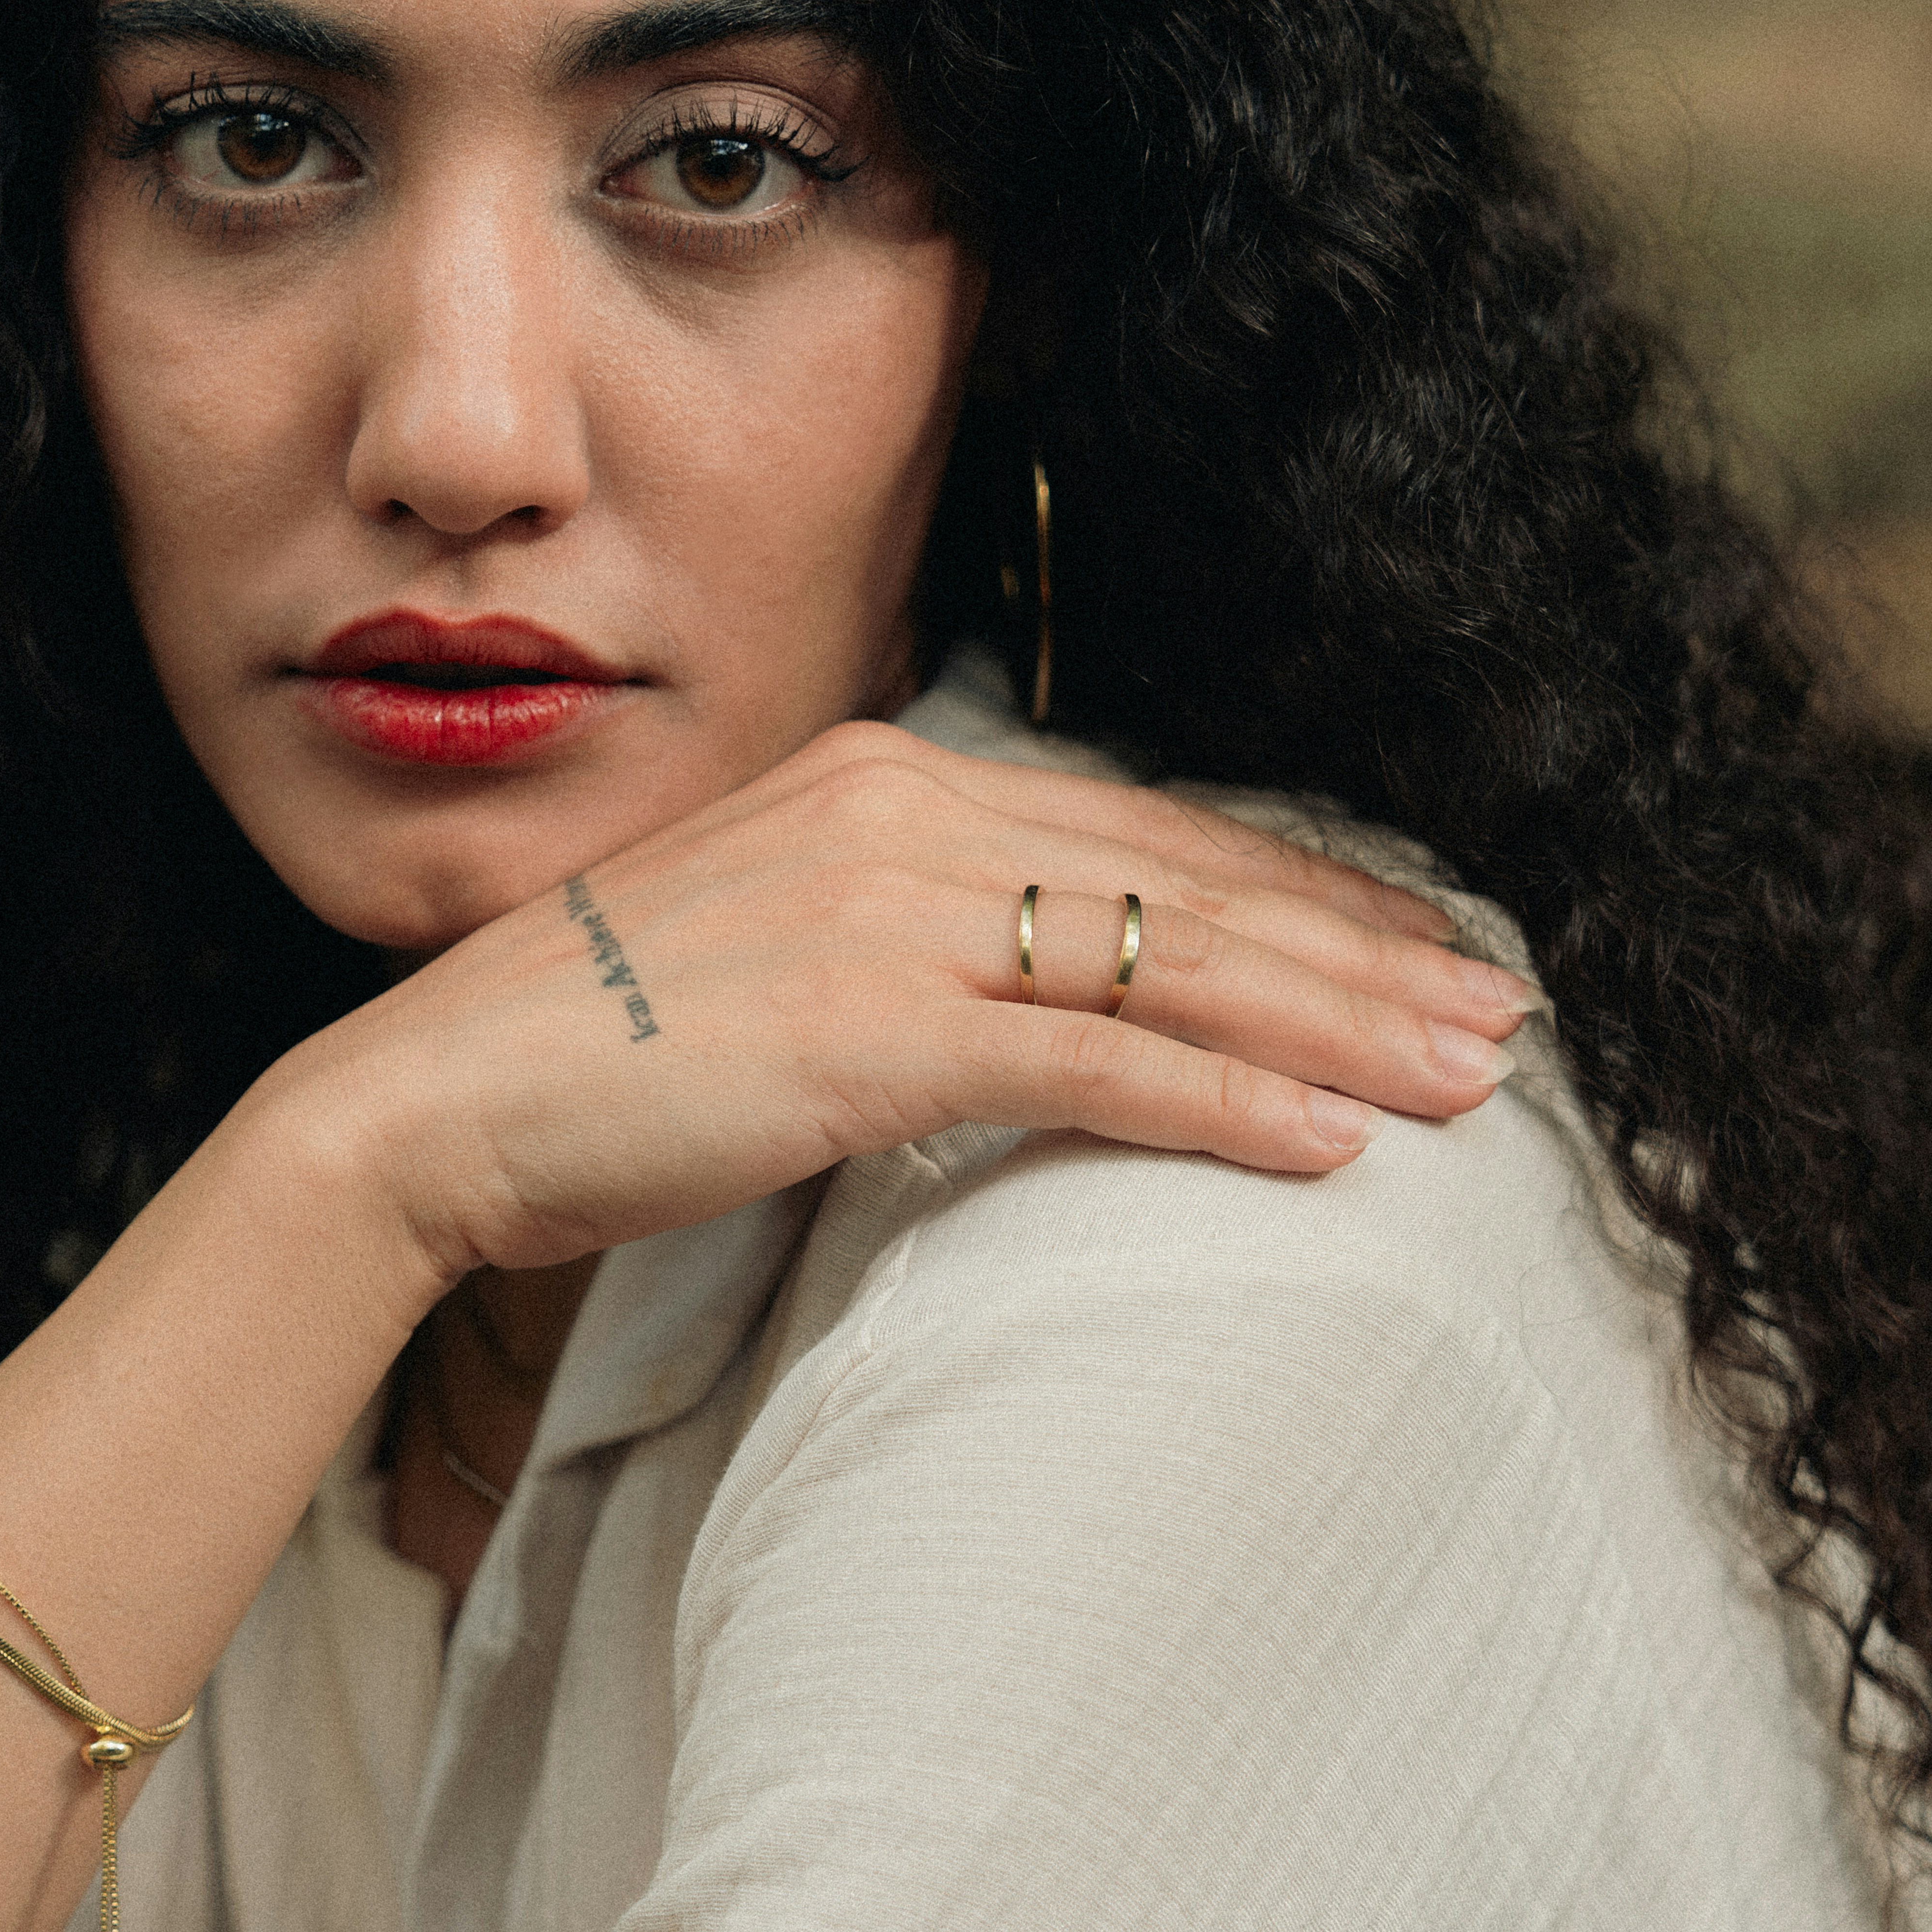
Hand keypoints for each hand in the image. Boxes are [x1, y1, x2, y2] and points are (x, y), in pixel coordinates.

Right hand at [281, 718, 1536, 1289]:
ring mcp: (890, 917)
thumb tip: (1019, 996)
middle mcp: (905, 816)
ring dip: (1335, 1028)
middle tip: (1499, 1012)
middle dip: (1361, 954)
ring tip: (1465, 1081)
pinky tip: (1327, 1149)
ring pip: (1168, 966)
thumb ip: (903, 940)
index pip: (1138, 833)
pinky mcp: (871, 1032)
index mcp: (887, 783)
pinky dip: (1221, 1105)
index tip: (1406, 944)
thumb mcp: (771, 951)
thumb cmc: (592, 1051)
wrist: (432, 1102)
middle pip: (1184, 885)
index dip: (1291, 892)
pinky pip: (1089, 1067)